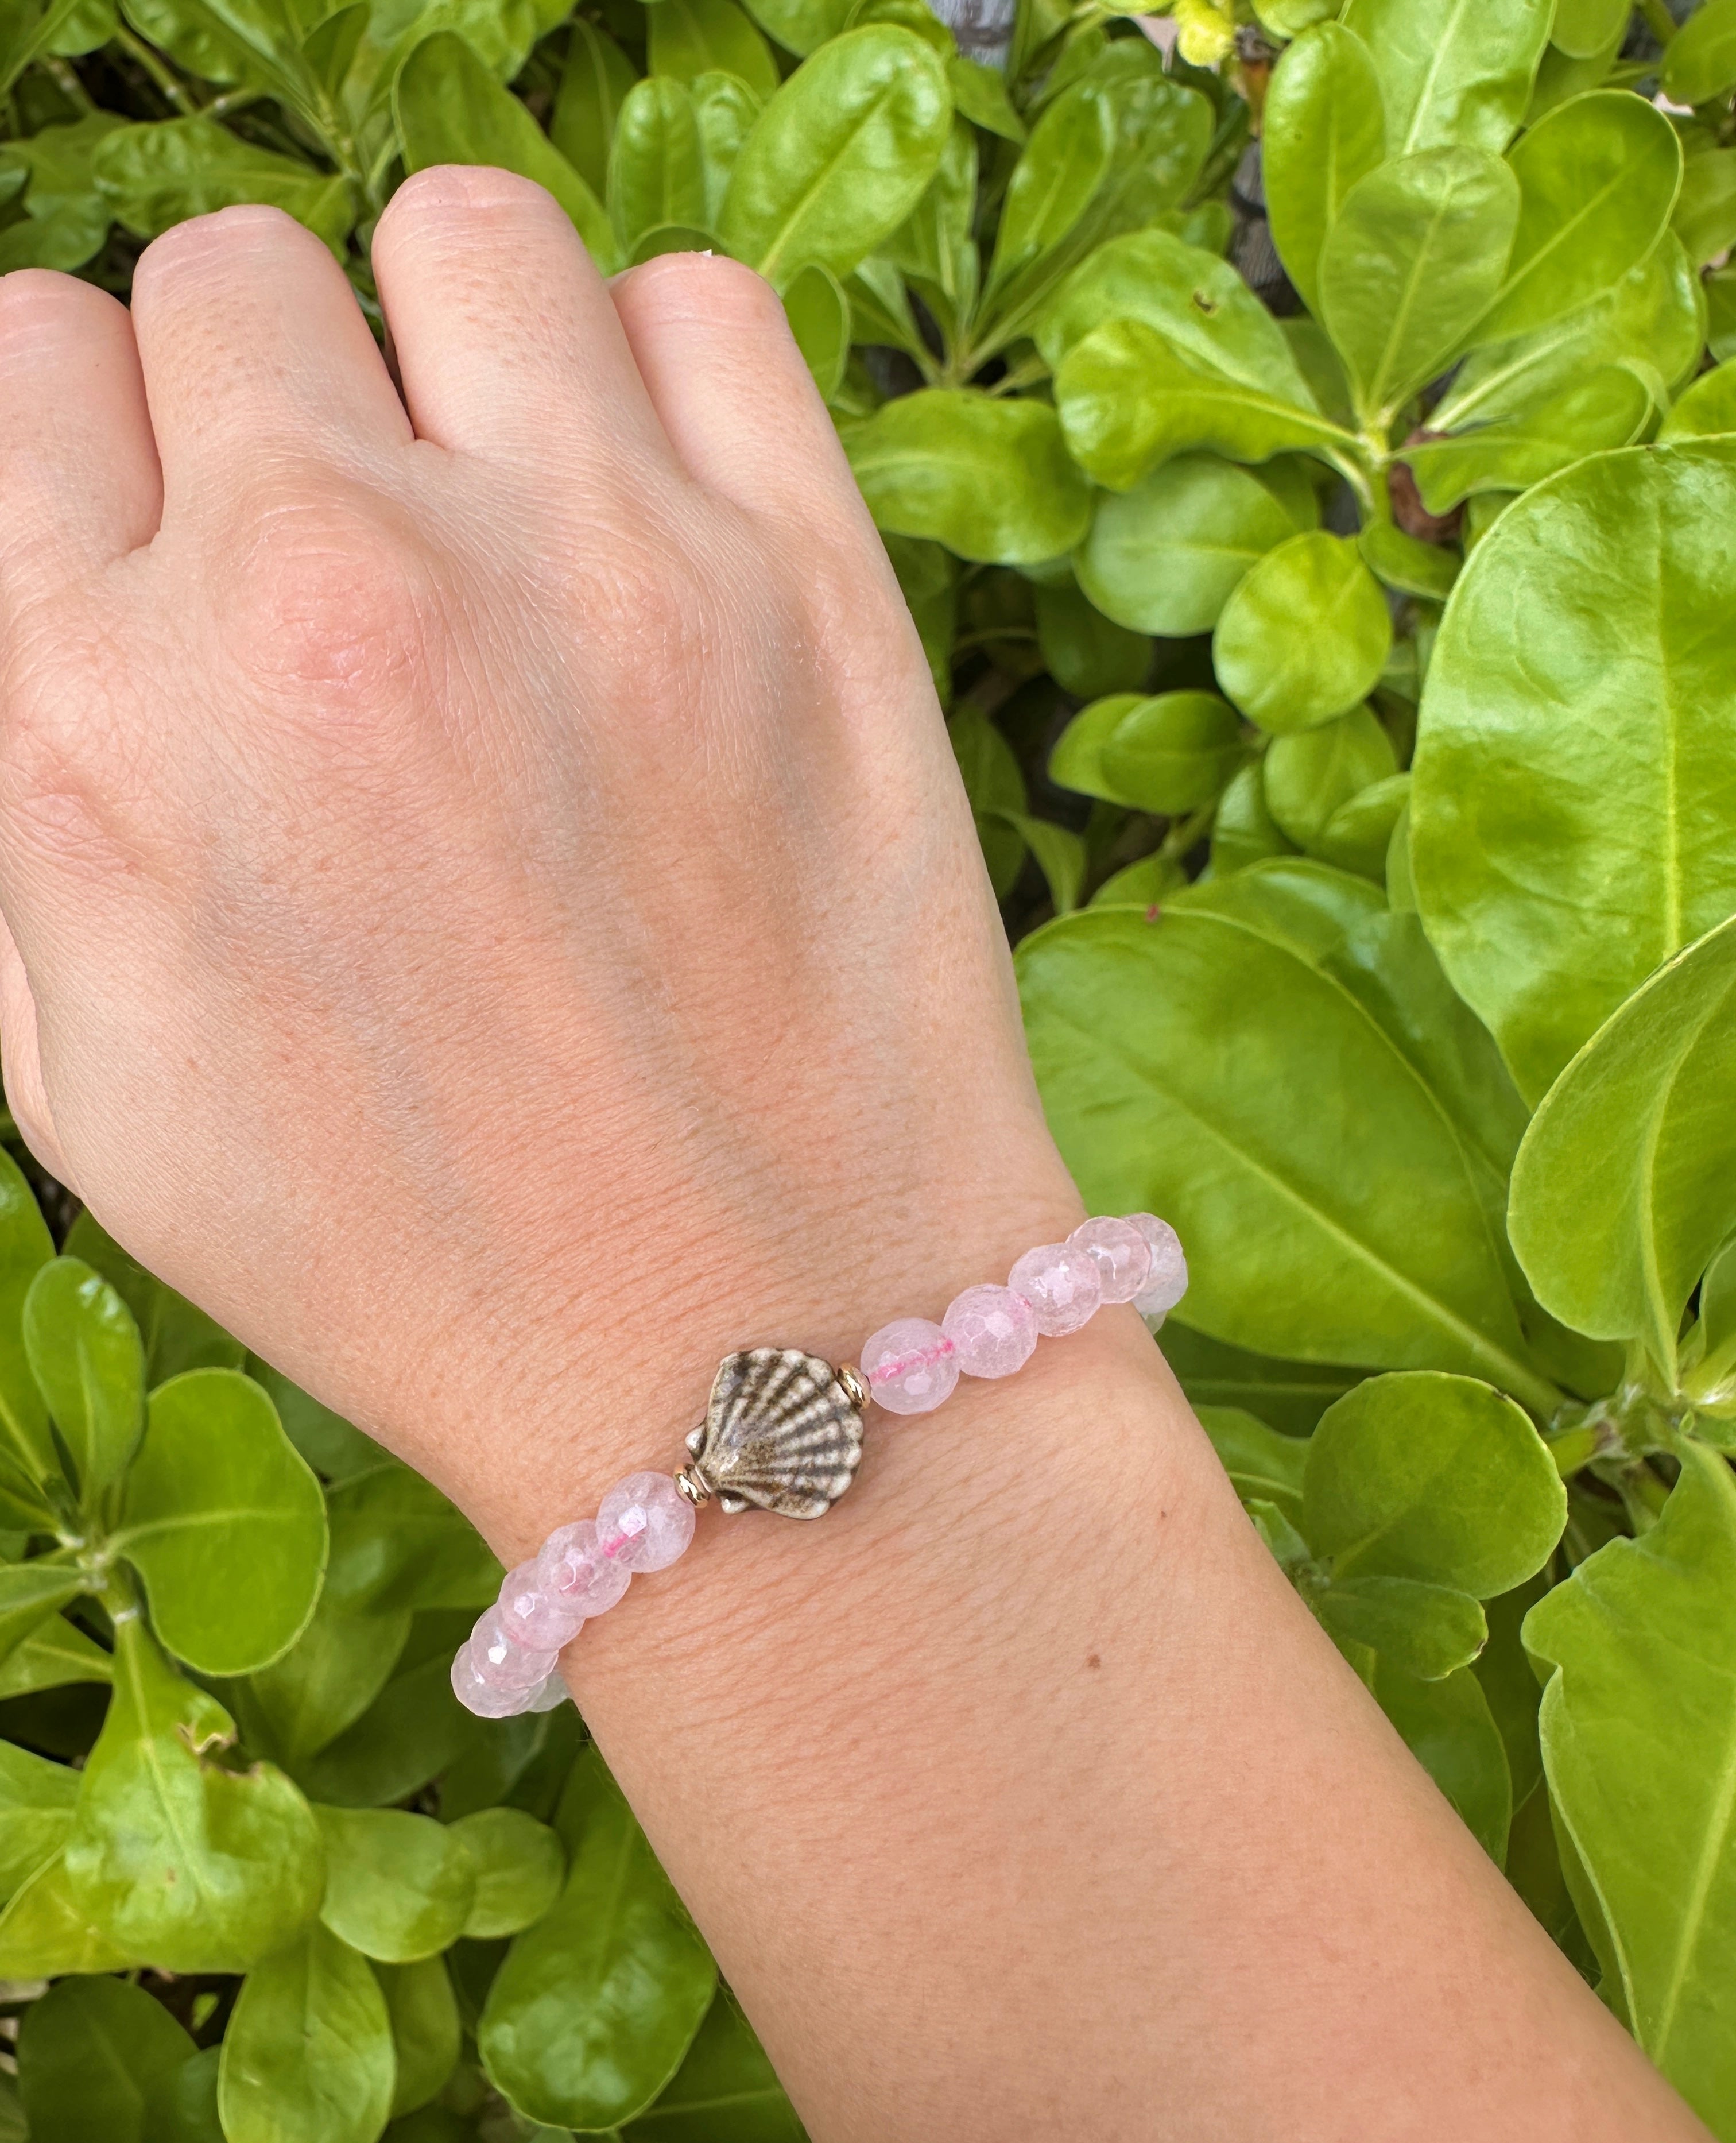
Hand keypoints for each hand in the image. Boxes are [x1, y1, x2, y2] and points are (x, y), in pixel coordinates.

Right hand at [0, 167, 1076, 1539]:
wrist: (737, 1354)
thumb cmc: (412, 1251)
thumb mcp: (87, 1075)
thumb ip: (22, 774)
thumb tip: (54, 573)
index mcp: (103, 716)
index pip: (32, 358)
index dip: (108, 441)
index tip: (184, 525)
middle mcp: (323, 593)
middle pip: (235, 278)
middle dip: (273, 400)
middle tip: (358, 556)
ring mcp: (583, 564)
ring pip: (463, 238)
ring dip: (459, 347)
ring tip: (507, 509)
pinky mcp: (802, 580)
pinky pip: (701, 307)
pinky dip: (664, 379)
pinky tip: (654, 525)